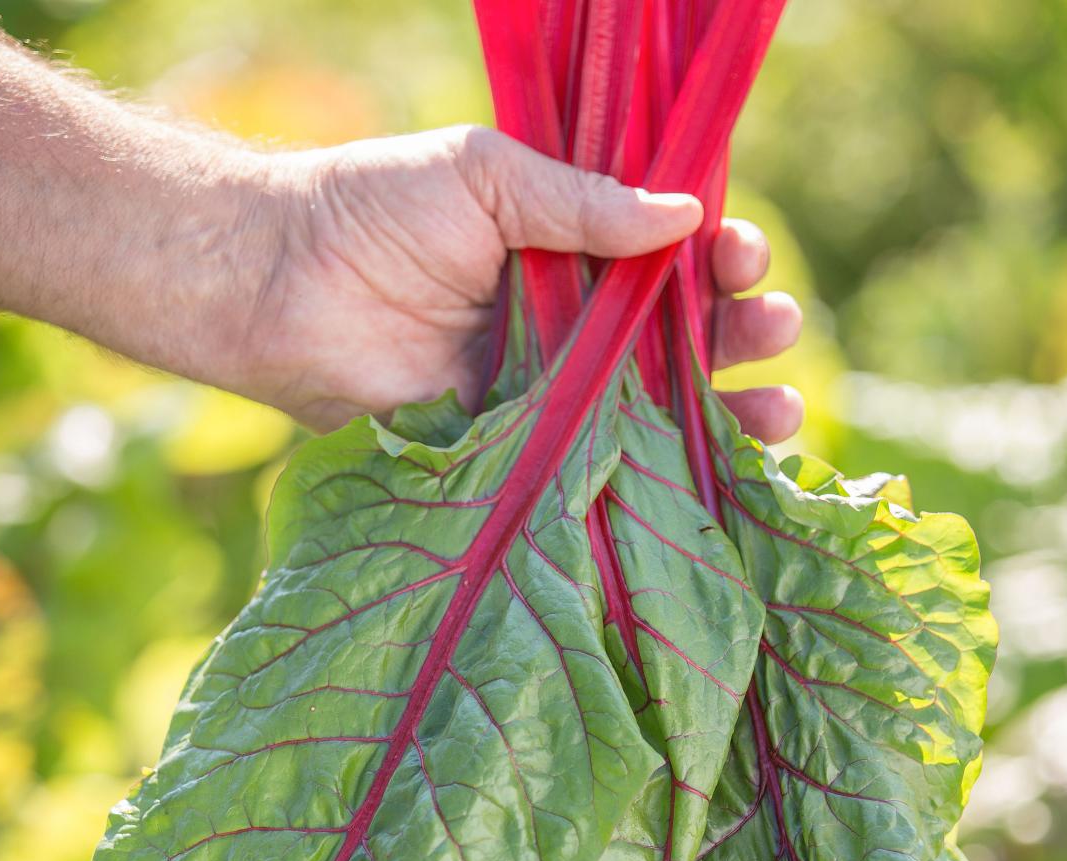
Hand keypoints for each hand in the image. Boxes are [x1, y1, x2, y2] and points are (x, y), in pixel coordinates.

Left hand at [244, 126, 803, 438]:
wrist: (285, 290)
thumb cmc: (376, 212)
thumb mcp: (487, 177)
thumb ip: (582, 200)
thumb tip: (687, 211)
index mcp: (573, 249)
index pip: (672, 256)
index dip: (721, 258)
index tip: (742, 255)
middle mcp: (575, 324)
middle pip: (685, 337)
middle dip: (745, 333)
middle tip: (773, 327)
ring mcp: (554, 393)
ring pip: (660, 408)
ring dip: (731, 410)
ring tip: (781, 410)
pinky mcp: (525, 452)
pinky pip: (602, 465)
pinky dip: (660, 474)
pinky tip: (717, 477)